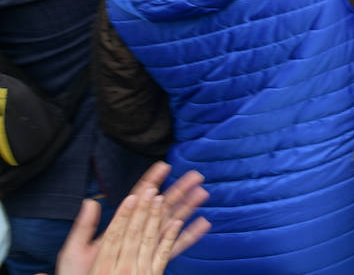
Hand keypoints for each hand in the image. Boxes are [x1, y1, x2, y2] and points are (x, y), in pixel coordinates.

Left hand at [53, 161, 209, 274]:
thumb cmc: (77, 274)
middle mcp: (136, 233)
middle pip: (162, 206)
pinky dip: (189, 235)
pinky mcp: (153, 262)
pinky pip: (175, 246)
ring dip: (187, 207)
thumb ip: (85, 226)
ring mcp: (146, 246)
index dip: (151, 181)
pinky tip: (201, 224)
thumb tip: (90, 202)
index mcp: (119, 226)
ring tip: (201, 194)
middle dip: (178, 189)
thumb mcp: (75, 249)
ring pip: (171, 222)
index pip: (138, 197)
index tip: (163, 166)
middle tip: (194, 176)